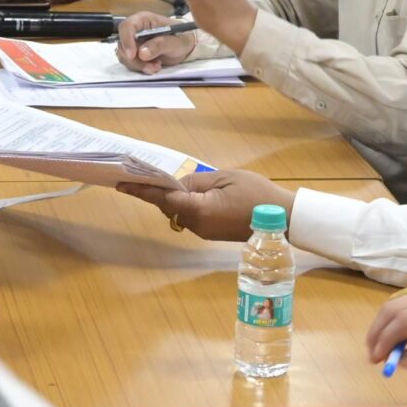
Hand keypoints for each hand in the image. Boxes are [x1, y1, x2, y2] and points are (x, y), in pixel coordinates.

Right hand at [116, 11, 200, 74]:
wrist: (185, 48)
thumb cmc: (181, 38)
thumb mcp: (175, 41)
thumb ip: (160, 45)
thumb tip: (142, 53)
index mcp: (143, 20)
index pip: (126, 26)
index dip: (126, 40)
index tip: (132, 55)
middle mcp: (135, 30)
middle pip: (122, 44)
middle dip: (135, 59)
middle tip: (151, 66)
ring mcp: (133, 43)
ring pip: (124, 56)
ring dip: (139, 65)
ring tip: (157, 66)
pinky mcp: (134, 54)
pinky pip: (129, 63)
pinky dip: (140, 68)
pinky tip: (154, 67)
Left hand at [119, 168, 290, 241]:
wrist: (283, 219)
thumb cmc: (257, 194)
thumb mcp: (225, 178)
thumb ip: (197, 181)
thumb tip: (177, 185)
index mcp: (199, 209)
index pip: (163, 198)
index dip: (142, 190)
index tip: (122, 184)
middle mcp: (197, 225)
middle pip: (169, 206)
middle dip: (159, 191)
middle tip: (148, 173)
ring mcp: (204, 232)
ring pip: (179, 212)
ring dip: (174, 198)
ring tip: (173, 179)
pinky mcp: (211, 233)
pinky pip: (192, 217)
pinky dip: (187, 205)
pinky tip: (194, 192)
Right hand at [363, 285, 406, 370]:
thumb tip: (400, 362)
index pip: (401, 321)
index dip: (384, 341)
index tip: (377, 362)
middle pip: (392, 309)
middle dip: (378, 333)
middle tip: (374, 358)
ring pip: (395, 304)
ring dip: (384, 326)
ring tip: (384, 351)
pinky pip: (404, 303)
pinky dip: (395, 320)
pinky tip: (403, 340)